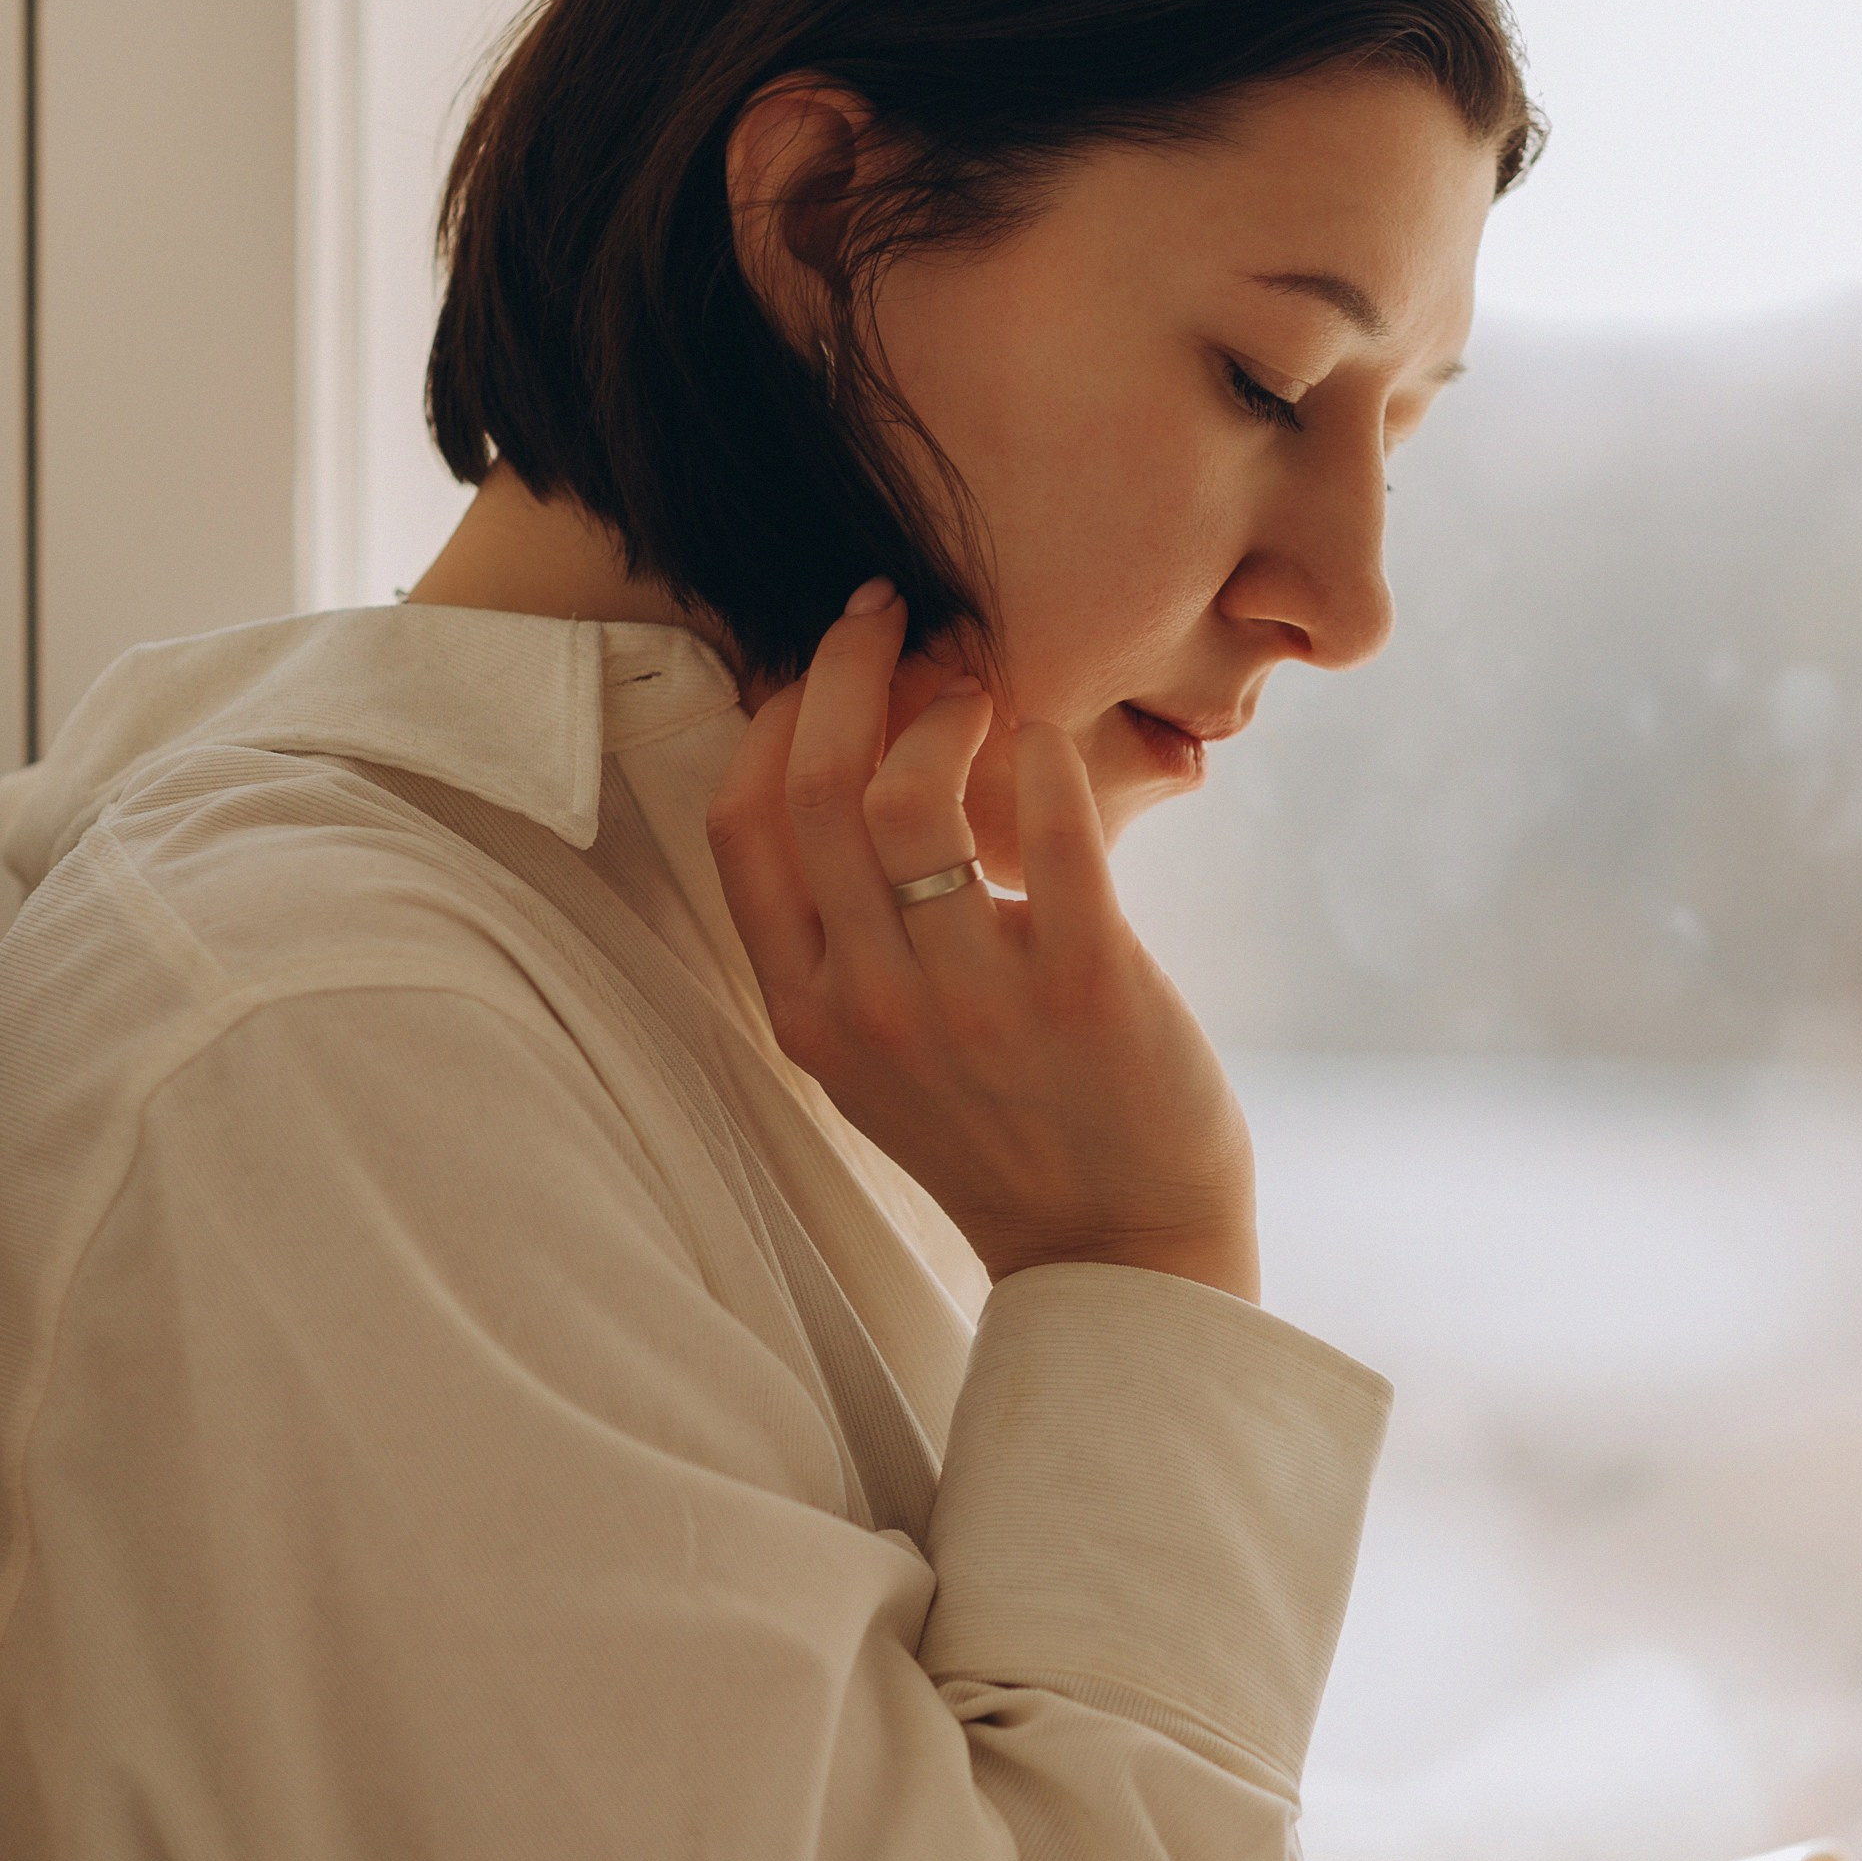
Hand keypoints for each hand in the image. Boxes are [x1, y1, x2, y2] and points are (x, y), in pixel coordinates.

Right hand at [707, 584, 1260, 1300]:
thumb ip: (842, 941)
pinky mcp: (1084, 983)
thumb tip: (844, 777)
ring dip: (946, 704)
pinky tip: (1052, 741)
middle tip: (897, 613)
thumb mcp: (878, 1054)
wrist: (1118, 1248)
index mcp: (808, 1013)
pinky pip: (1052, 823)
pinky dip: (1045, 751)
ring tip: (983, 689)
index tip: (827, 662)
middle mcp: (872, 1005)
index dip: (779, 715)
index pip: (743, 823)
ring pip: (911, 793)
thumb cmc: (1003, 1131)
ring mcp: (973, 999)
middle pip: (817, 784)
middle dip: (848, 664)